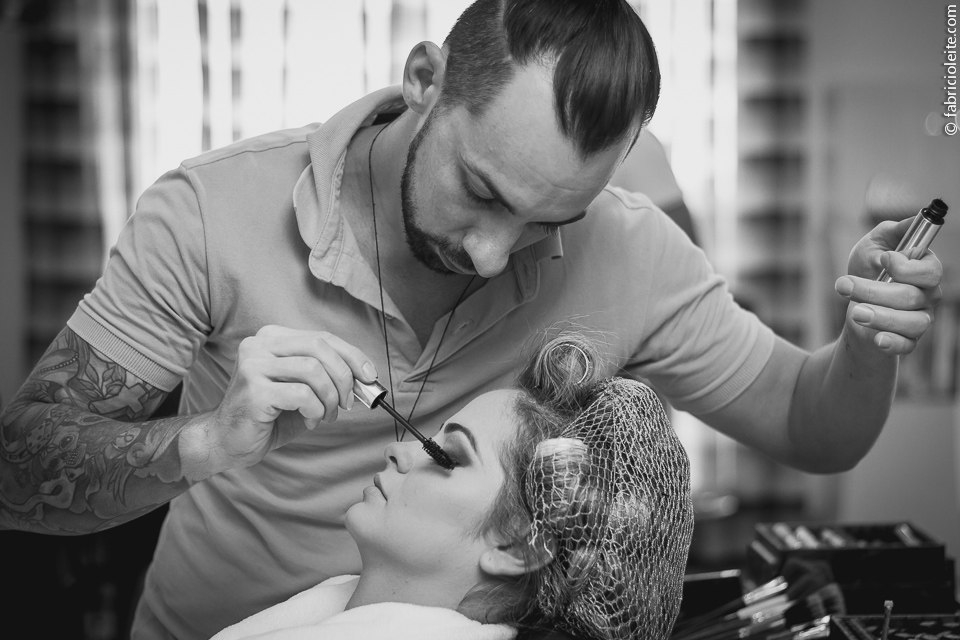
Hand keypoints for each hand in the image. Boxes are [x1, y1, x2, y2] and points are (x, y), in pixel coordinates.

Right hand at [187, 325, 377, 475]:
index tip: (370, 376)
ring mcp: (253, 364)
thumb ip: (328, 377)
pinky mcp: (254, 389)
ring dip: (330, 398)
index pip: (322, 337)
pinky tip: (308, 420)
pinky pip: (302, 394)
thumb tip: (366, 378)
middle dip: (344, 376)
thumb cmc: (270, 416)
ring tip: (326, 415)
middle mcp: (259, 344)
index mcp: (272, 338)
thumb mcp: (304, 390)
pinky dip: (315, 410)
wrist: (228, 442)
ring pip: (313, 370)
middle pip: (320, 347)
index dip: (352, 355)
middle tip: (348, 403)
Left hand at [835, 218, 942, 354]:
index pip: (929, 270)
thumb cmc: (866, 271)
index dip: (906, 267)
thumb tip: (914, 220)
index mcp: (924, 269)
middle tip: (843, 286)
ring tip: (855, 312)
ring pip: (911, 322)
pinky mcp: (908, 340)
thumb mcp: (873, 245)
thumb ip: (892, 232)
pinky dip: (893, 343)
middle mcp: (928, 295)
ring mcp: (920, 319)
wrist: (854, 305)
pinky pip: (908, 345)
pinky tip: (877, 339)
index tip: (883, 260)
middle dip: (875, 291)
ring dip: (881, 316)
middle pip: (911, 296)